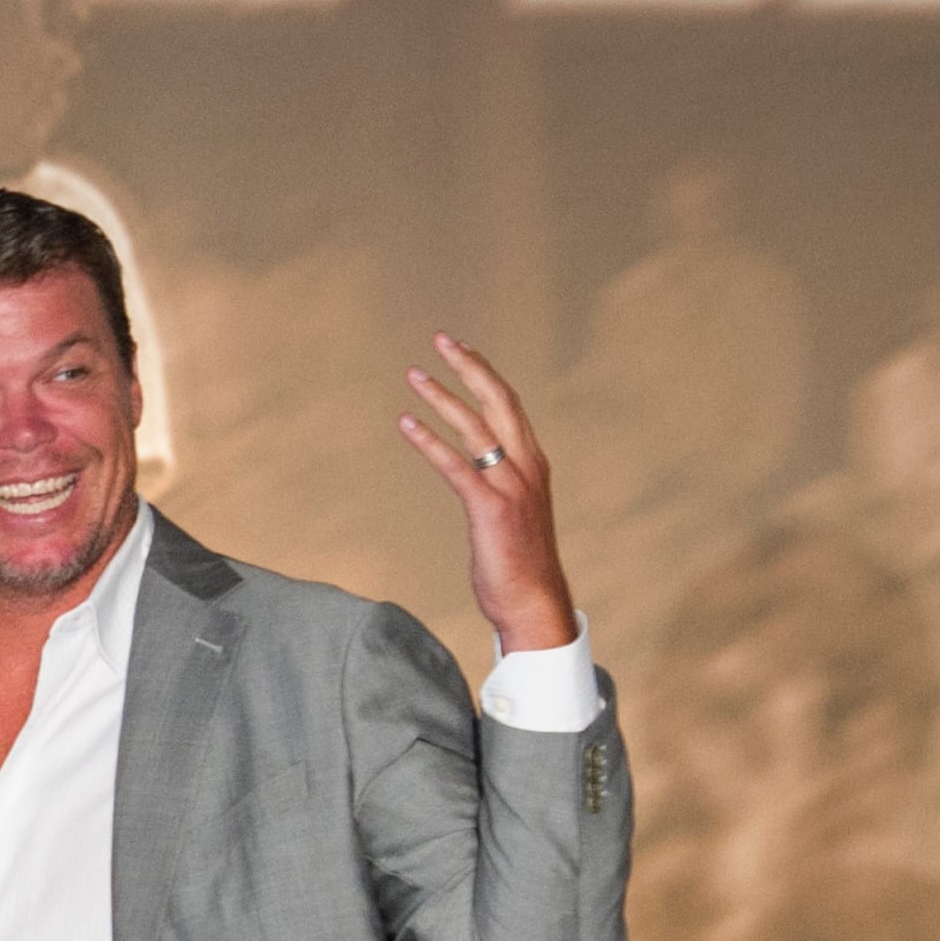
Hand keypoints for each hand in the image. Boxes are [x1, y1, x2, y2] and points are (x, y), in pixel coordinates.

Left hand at [397, 334, 576, 658]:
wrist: (533, 601)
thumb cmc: (519, 563)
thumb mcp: (513, 514)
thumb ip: (498, 488)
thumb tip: (477, 477)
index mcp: (532, 463)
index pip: (509, 405)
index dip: (485, 374)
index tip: (462, 350)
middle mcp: (526, 466)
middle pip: (498, 400)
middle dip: (469, 366)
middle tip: (440, 339)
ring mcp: (510, 485)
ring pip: (475, 426)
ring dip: (442, 396)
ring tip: (414, 375)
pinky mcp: (490, 508)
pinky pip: (455, 466)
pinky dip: (429, 442)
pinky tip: (406, 424)